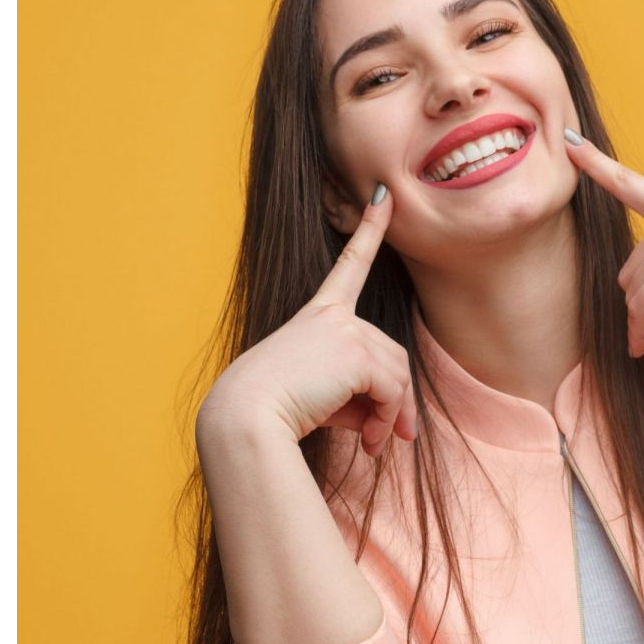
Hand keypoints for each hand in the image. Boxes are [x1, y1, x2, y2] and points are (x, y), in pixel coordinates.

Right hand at [201, 184, 415, 454]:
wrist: (245, 419)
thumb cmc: (274, 411)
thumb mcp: (322, 398)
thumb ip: (358, 397)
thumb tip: (392, 424)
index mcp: (318, 316)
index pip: (349, 265)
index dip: (370, 230)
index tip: (385, 197)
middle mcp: (334, 316)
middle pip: (392, 354)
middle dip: (397, 401)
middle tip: (389, 441)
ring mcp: (346, 330)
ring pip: (397, 374)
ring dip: (393, 415)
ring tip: (375, 445)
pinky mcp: (356, 352)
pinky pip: (392, 390)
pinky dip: (388, 419)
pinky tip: (371, 443)